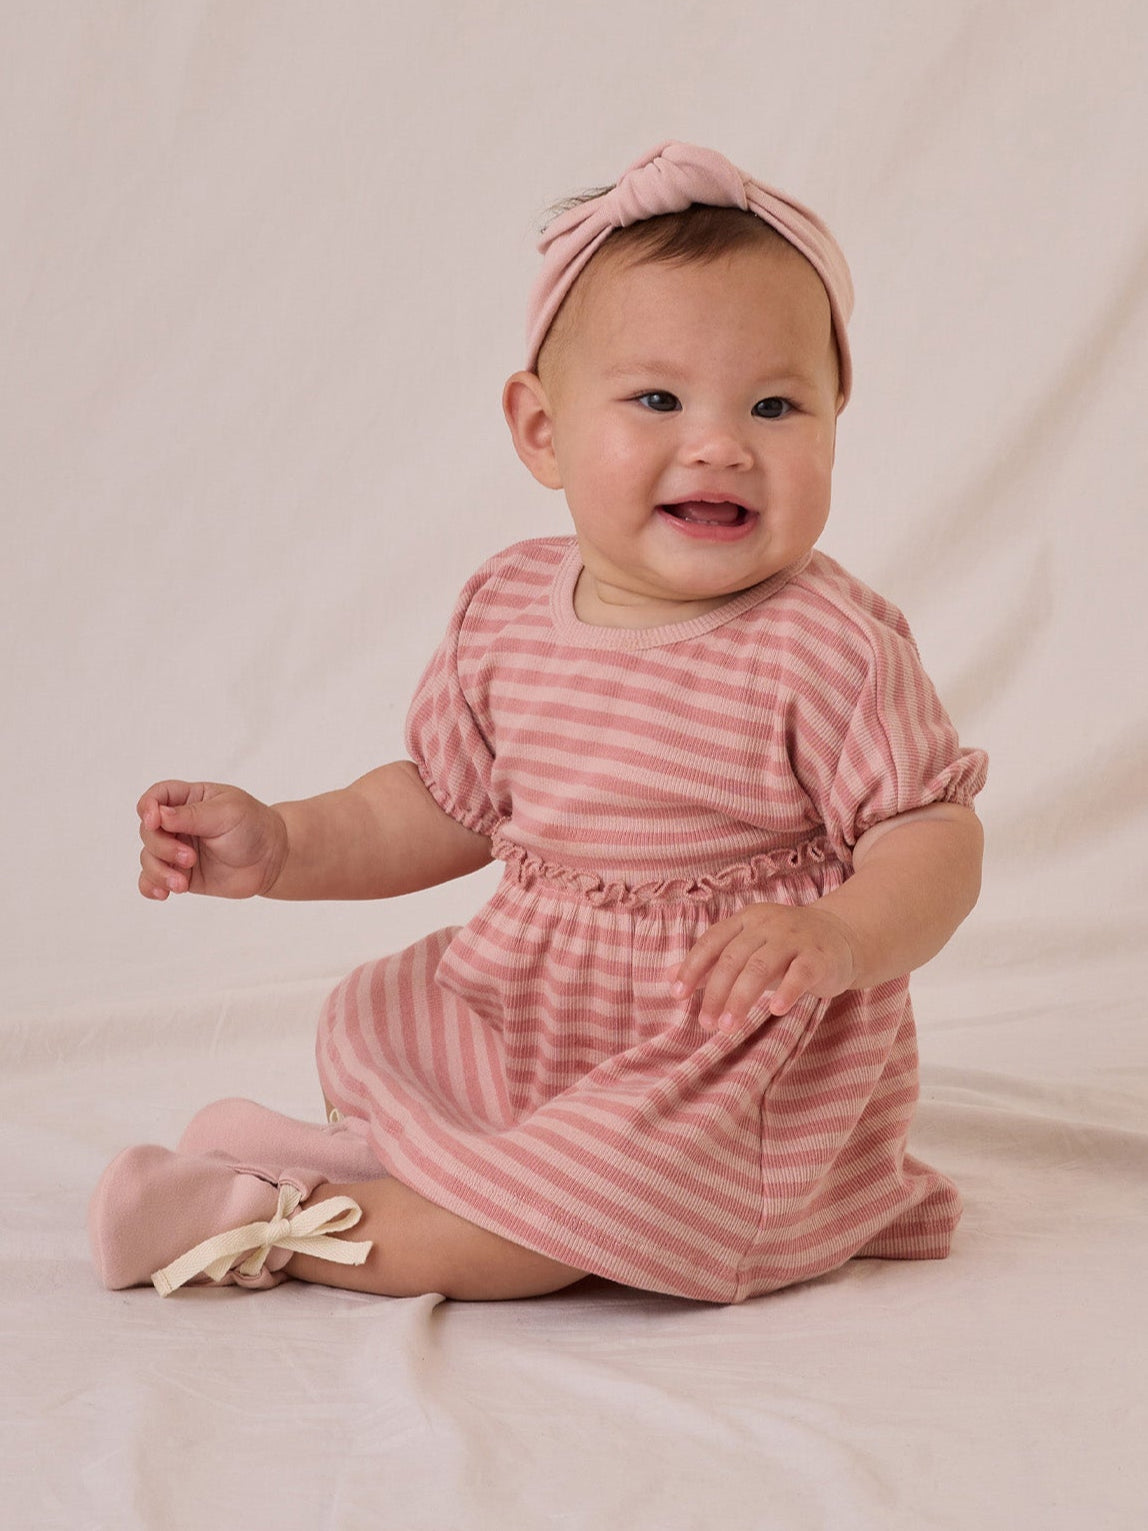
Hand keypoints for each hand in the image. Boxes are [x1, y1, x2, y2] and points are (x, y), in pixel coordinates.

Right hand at [137, 780, 287, 900]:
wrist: (273, 860)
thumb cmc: (254, 826)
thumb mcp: (226, 813)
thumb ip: (191, 815)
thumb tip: (157, 815)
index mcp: (190, 799)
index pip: (156, 796)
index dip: (148, 807)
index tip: (154, 822)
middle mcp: (178, 824)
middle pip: (148, 831)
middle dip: (162, 847)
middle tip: (189, 858)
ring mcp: (178, 849)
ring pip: (148, 858)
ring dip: (159, 871)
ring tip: (181, 883)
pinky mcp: (181, 874)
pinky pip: (153, 880)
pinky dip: (151, 886)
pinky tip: (163, 894)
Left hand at [672, 902, 857, 1031]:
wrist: (841, 936)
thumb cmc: (784, 948)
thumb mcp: (747, 948)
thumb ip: (711, 962)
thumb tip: (667, 978)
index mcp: (746, 920)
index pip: (712, 941)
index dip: (692, 967)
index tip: (677, 995)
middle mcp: (767, 925)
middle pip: (734, 958)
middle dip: (716, 992)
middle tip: (707, 1024)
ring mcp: (795, 938)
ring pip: (761, 966)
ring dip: (741, 998)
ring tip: (728, 1027)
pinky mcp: (819, 956)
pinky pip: (800, 973)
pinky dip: (787, 990)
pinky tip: (775, 1010)